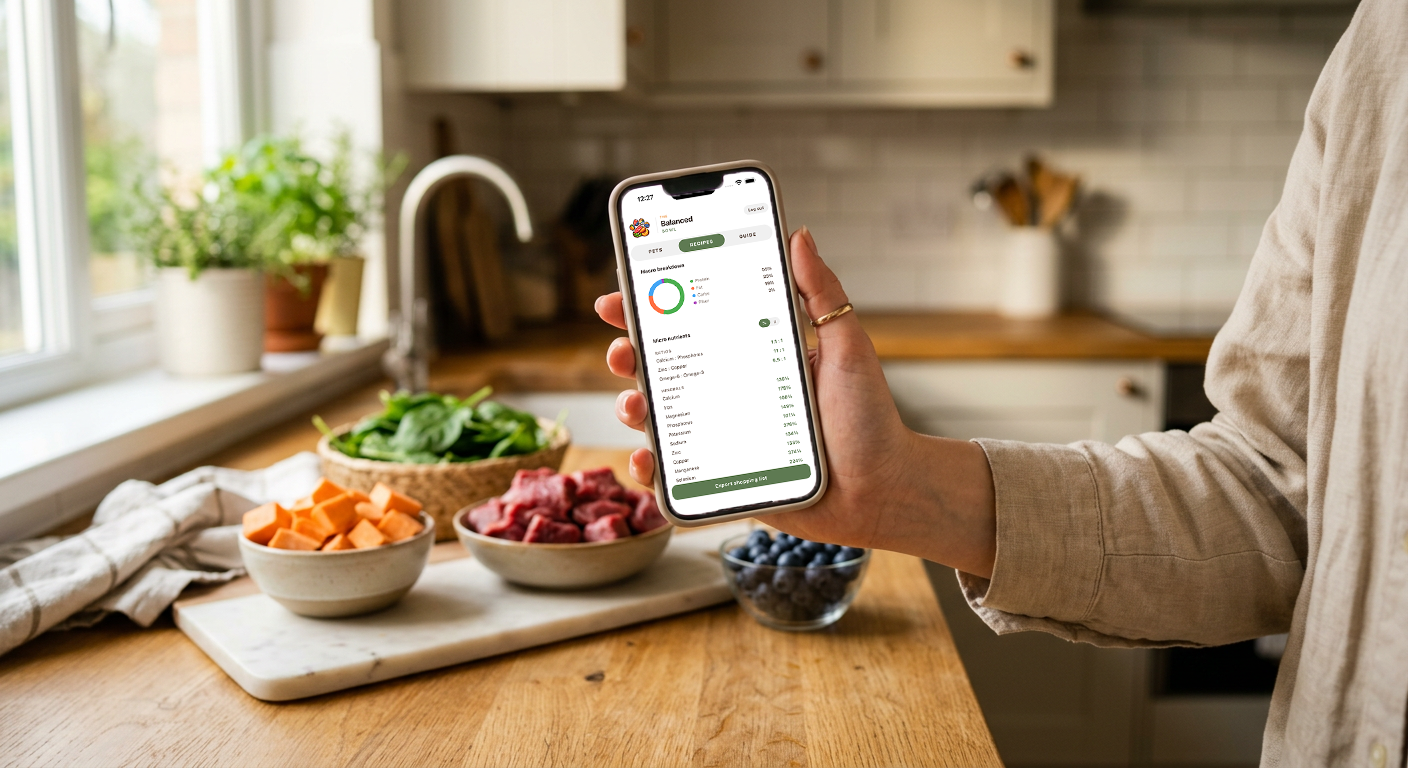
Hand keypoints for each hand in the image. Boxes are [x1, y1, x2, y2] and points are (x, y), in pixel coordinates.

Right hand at [594, 227, 996, 576]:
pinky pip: (677, 476)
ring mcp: (724, 437)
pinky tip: (648, 458)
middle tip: (623, 351)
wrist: (884, 489)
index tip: (619, 298)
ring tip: (636, 404)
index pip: (693, 324)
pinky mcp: (725, 480)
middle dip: (629, 356)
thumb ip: (822, 293)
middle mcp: (732, 393)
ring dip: (634, 408)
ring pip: (661, 419)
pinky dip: (652, 469)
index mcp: (753, 355)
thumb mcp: (847, 346)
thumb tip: (801, 235)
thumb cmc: (870, 419)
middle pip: (664, 369)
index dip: (651, 309)